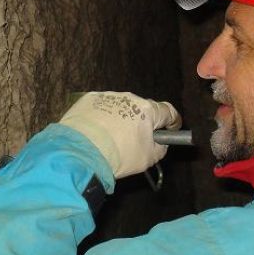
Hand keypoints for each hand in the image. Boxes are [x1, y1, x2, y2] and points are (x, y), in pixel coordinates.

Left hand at [58, 92, 181, 177]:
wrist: (81, 152)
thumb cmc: (118, 156)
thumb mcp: (148, 159)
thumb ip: (160, 147)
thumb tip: (159, 141)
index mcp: (147, 110)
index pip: (168, 111)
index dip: (172, 121)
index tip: (170, 128)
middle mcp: (129, 97)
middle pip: (142, 109)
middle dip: (142, 122)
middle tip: (135, 140)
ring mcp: (108, 96)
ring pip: (120, 107)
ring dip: (120, 119)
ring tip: (111, 138)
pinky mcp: (89, 99)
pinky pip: (101, 107)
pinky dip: (101, 117)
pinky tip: (96, 132)